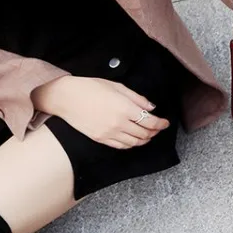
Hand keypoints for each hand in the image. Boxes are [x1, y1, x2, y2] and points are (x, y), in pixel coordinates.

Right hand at [31, 76, 169, 149]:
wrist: (67, 98)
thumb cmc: (91, 87)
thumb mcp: (117, 86)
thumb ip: (136, 98)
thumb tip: (150, 107)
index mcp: (124, 108)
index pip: (149, 121)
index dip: (160, 124)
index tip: (165, 123)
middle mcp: (119, 123)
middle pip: (144, 134)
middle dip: (154, 132)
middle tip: (157, 128)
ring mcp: (109, 133)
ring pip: (134, 143)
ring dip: (144, 140)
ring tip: (148, 135)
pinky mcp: (101, 139)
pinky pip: (121, 146)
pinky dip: (131, 145)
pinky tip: (133, 140)